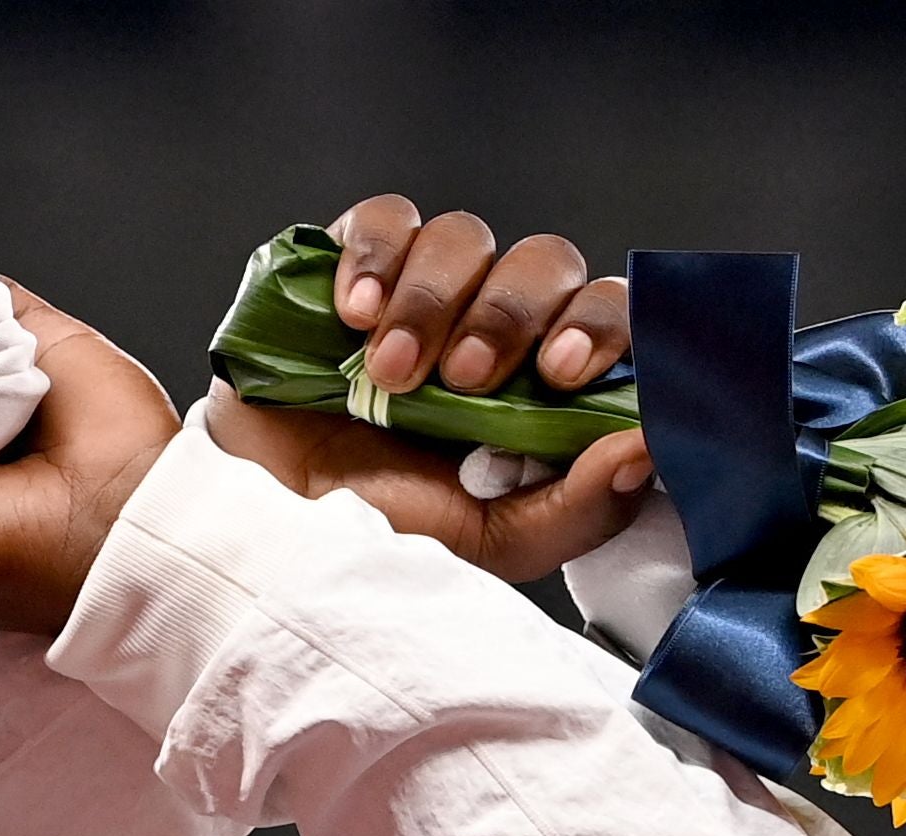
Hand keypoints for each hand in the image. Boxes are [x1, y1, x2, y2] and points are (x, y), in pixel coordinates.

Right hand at [209, 194, 654, 584]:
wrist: (258, 529)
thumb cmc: (373, 536)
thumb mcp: (486, 546)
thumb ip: (575, 509)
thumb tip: (648, 449)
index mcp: (538, 385)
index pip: (604, 319)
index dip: (598, 327)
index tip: (562, 375)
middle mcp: (488, 324)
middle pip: (543, 263)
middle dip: (508, 316)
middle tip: (463, 378)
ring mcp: (420, 289)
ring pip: (466, 237)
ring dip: (433, 302)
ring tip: (388, 374)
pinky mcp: (349, 262)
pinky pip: (385, 219)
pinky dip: (376, 256)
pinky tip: (353, 316)